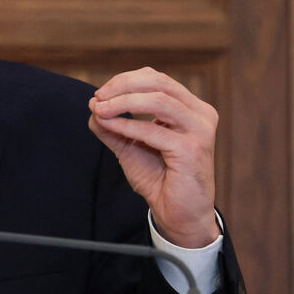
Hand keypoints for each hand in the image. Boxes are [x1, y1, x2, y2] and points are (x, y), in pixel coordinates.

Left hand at [88, 67, 219, 247]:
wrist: (178, 214)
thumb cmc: (160, 179)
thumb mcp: (130, 146)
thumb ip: (113, 125)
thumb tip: (93, 104)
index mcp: (190, 108)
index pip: (157, 79)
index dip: (126, 81)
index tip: (101, 93)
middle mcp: (200, 114)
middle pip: (159, 83)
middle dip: (123, 86)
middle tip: (98, 98)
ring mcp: (199, 130)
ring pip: (158, 100)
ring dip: (123, 102)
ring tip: (100, 109)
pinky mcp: (192, 149)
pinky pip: (153, 130)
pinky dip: (127, 125)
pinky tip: (110, 126)